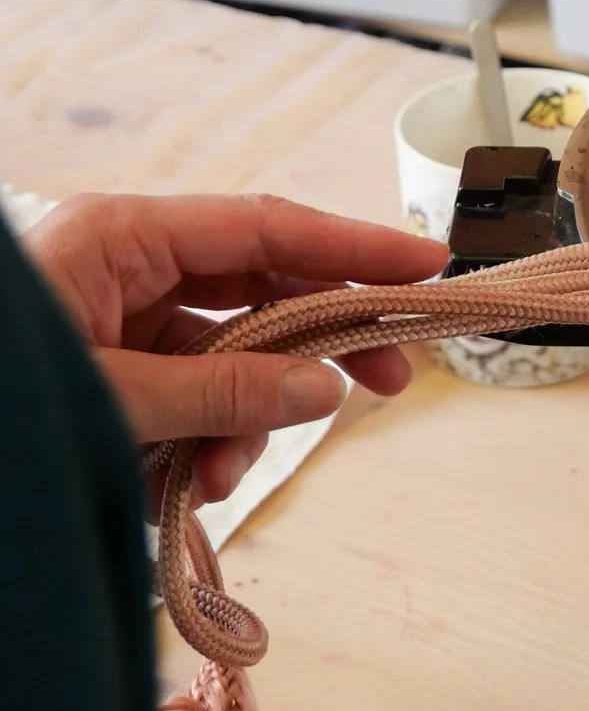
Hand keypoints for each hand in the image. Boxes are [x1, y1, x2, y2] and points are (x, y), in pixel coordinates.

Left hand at [28, 192, 446, 507]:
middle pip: (262, 284)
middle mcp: (128, 263)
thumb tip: (325, 384)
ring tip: (224, 476)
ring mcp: (121, 316)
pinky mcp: (116, 367)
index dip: (354, 243)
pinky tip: (192, 484)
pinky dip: (207, 437)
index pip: (267, 226)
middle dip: (318, 341)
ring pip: (231, 349)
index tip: (425, 267)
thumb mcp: (113, 400)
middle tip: (388, 381)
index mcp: (122, 236)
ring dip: (248, 414)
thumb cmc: (0, 403)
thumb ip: (223, 389)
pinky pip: (193, 390)